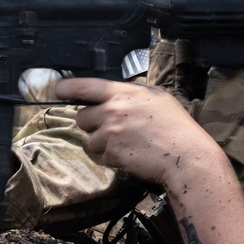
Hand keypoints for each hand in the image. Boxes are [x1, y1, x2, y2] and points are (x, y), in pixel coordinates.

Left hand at [55, 77, 243, 243]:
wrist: (186, 156)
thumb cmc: (176, 126)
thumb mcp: (156, 97)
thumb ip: (130, 94)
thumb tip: (113, 95)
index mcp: (123, 92)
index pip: (85, 86)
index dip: (67, 88)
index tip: (58, 90)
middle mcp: (112, 110)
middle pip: (81, 116)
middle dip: (91, 124)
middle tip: (112, 128)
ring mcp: (111, 133)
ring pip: (89, 139)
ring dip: (101, 143)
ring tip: (126, 143)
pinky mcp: (112, 154)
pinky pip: (100, 156)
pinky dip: (111, 158)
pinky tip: (130, 155)